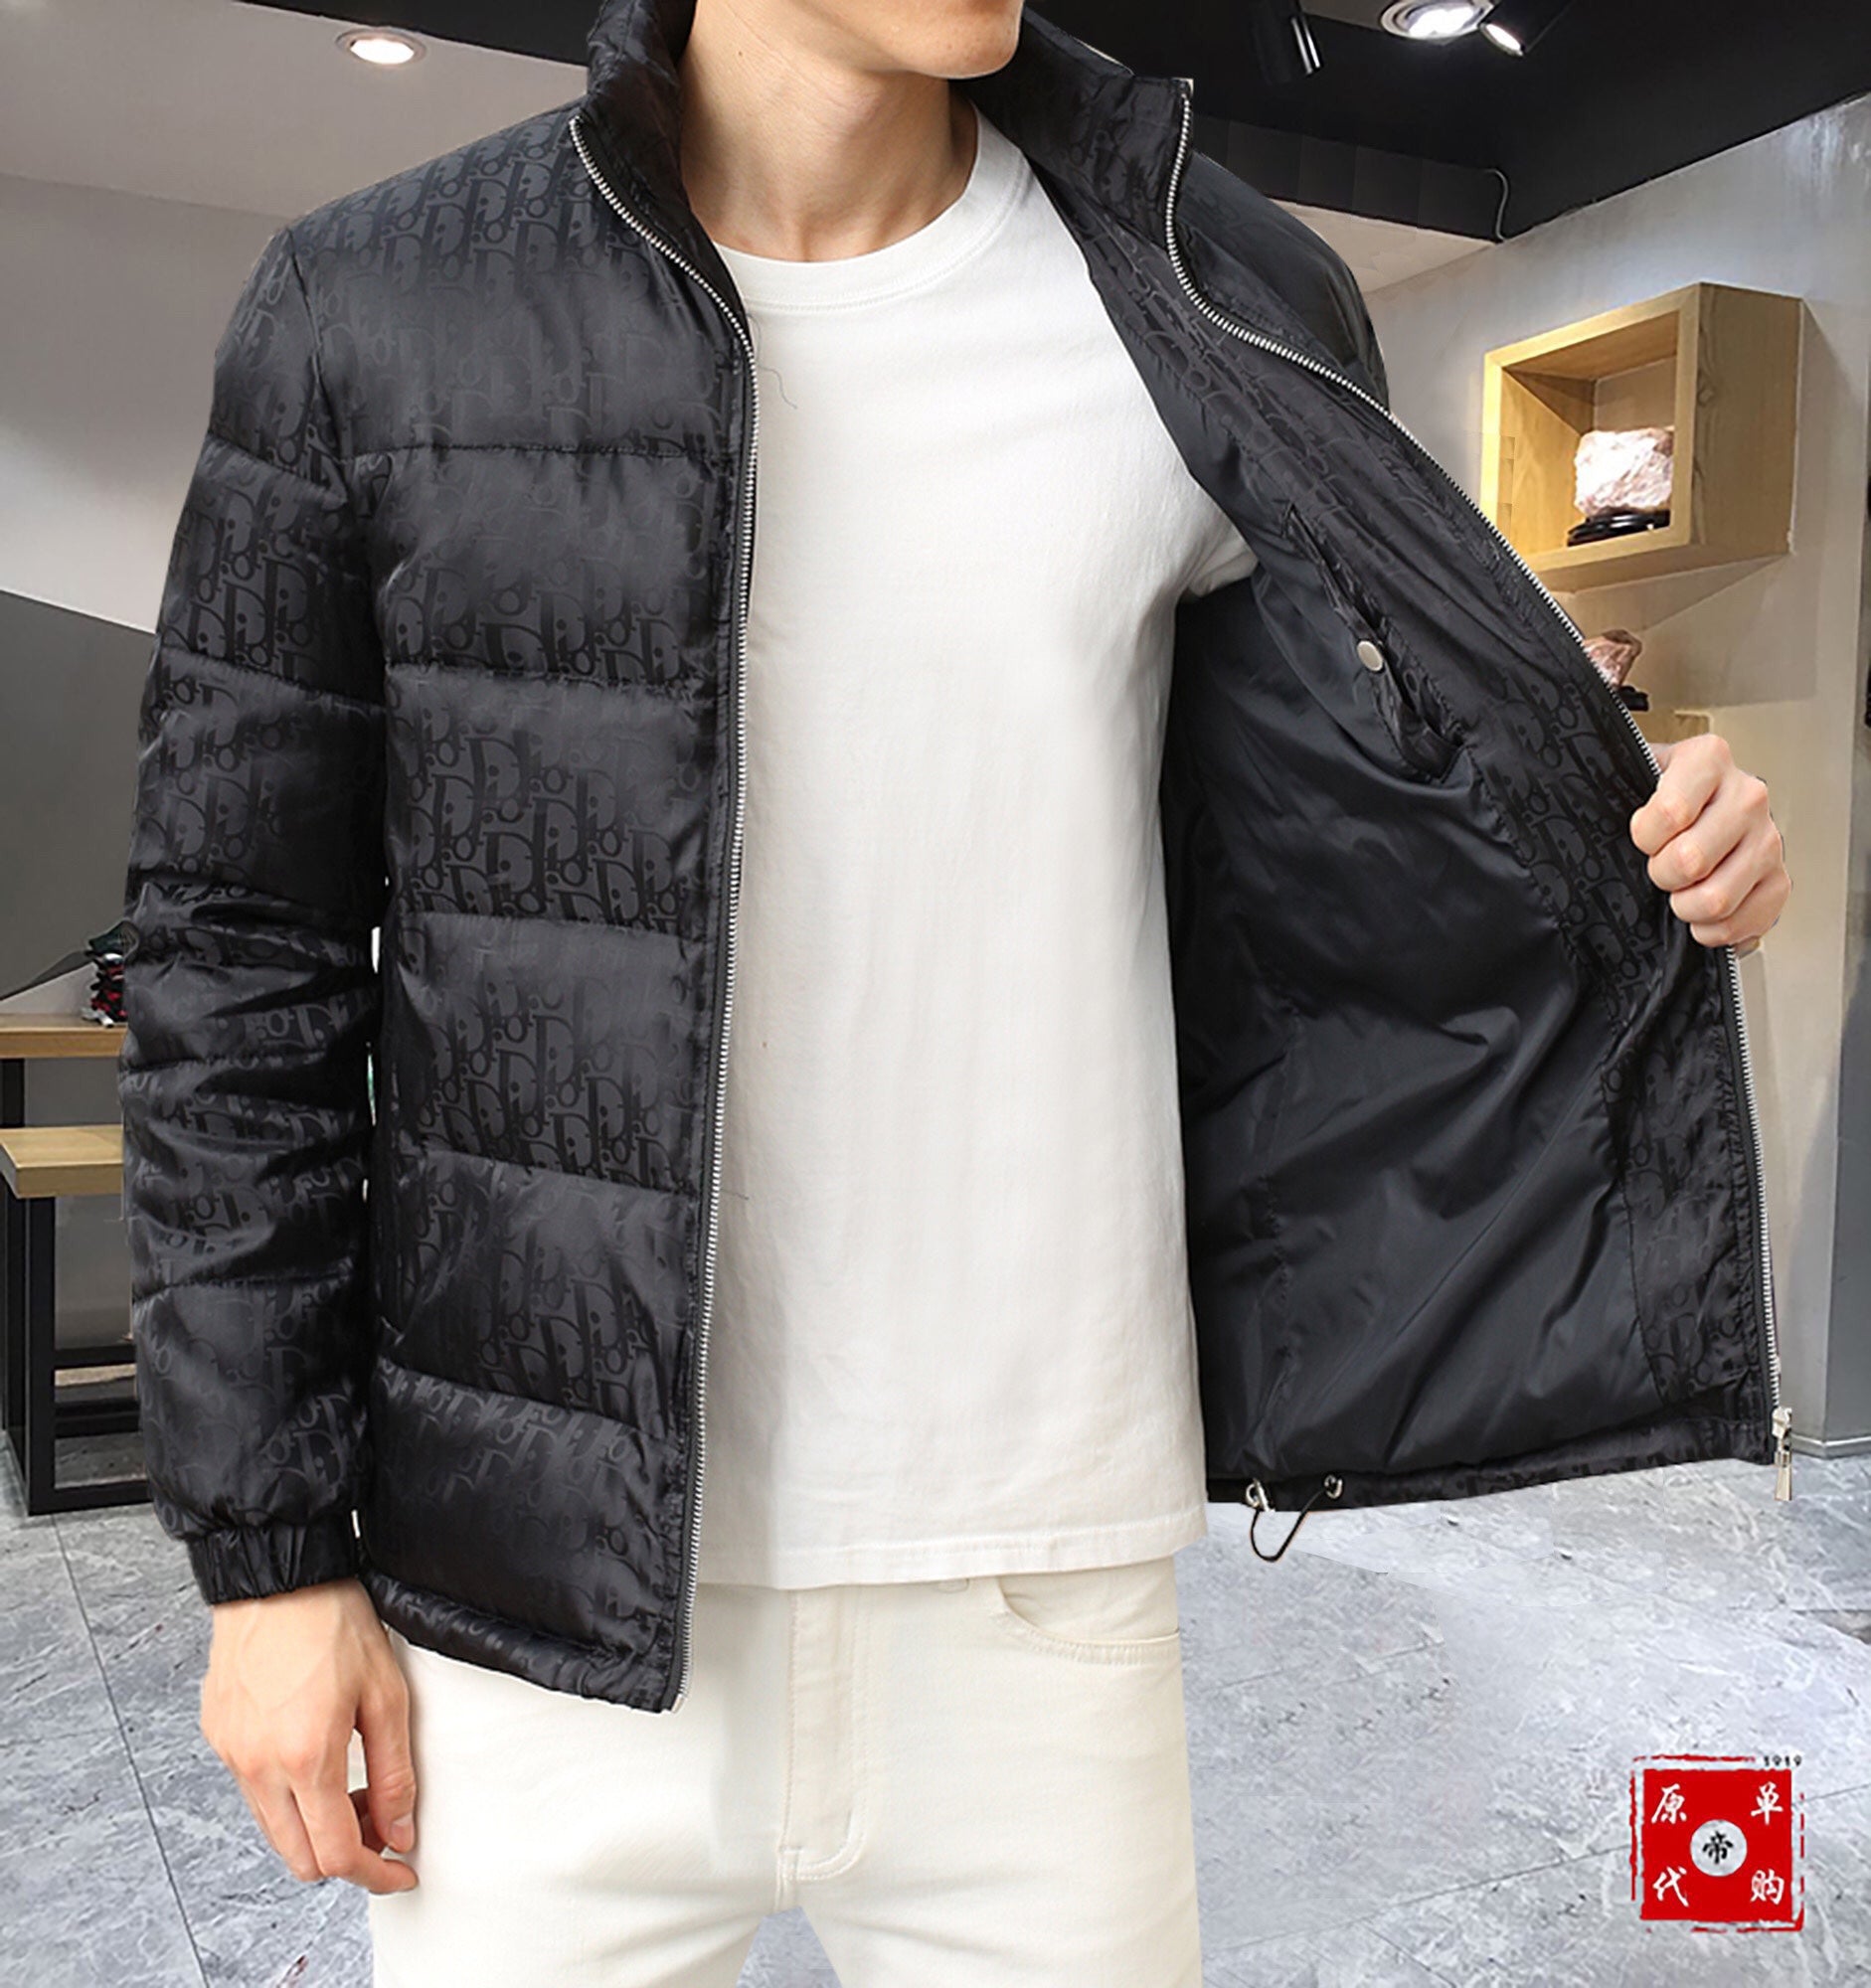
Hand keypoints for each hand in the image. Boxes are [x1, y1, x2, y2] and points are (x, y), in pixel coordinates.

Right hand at [201, 1576, 417, 1893]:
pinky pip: (252, 1790)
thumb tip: (399, 1831)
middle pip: (299, 1856)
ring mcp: (231, 1753)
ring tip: (352, 1786)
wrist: (278, 1575)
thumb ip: (395, 1772)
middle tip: (380, 1821)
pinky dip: (286, 1795)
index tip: (400, 1869)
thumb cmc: (334, 1621)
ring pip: (273, 1827)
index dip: (374, 1874)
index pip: (335, 1855)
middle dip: (345, 1856)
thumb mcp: (386, 1695)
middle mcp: (258, 1766)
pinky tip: (314, 1757)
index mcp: (304, 1758)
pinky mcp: (218, 1735)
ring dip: (314, 1826)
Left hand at [1628, 733, 1788, 951]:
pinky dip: (1713, 930)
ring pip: (1716, 898)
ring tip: (1679, 892)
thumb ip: (1614, 786)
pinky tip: (1702, 914)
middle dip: (1662, 874)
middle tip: (1659, 868)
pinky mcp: (1779, 879)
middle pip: (1691, 860)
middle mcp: (1747, 795)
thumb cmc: (1659, 800)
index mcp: (1708, 759)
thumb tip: (1585, 804)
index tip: (1641, 837)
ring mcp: (1769, 838)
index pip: (1671, 811)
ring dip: (1685, 907)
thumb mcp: (1633, 778)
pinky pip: (1744, 922)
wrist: (1700, 814)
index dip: (1645, 836)